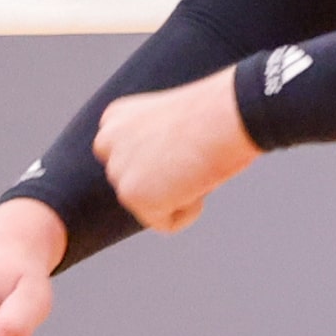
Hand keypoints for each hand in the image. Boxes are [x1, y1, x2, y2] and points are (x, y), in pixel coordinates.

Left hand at [97, 68, 259, 234]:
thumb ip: (156, 147)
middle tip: (193, 158)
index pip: (130, 161)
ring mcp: (118, 169)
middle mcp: (107, 141)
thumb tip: (165, 177)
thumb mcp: (176, 124)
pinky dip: (190, 211)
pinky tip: (198, 180)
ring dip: (180, 193)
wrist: (227, 113)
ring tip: (196, 163)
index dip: (164, 162)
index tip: (187, 146)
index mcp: (117, 118)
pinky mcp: (132, 194)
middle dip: (168, 181)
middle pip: (138, 186)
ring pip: (152, 205)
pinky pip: (167, 223)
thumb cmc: (218, 112)